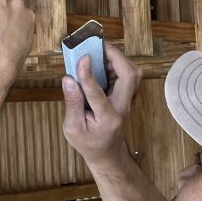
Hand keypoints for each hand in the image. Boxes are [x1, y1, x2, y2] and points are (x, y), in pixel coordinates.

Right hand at [61, 44, 140, 167]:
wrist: (107, 154)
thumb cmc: (88, 143)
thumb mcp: (72, 128)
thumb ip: (72, 103)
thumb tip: (69, 79)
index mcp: (107, 119)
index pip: (98, 93)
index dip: (89, 75)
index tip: (82, 58)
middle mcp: (122, 108)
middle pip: (130, 77)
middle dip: (115, 57)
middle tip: (97, 46)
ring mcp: (127, 101)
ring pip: (132, 73)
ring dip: (117, 59)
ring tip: (98, 52)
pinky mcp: (126, 96)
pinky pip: (127, 75)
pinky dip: (116, 64)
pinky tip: (101, 62)